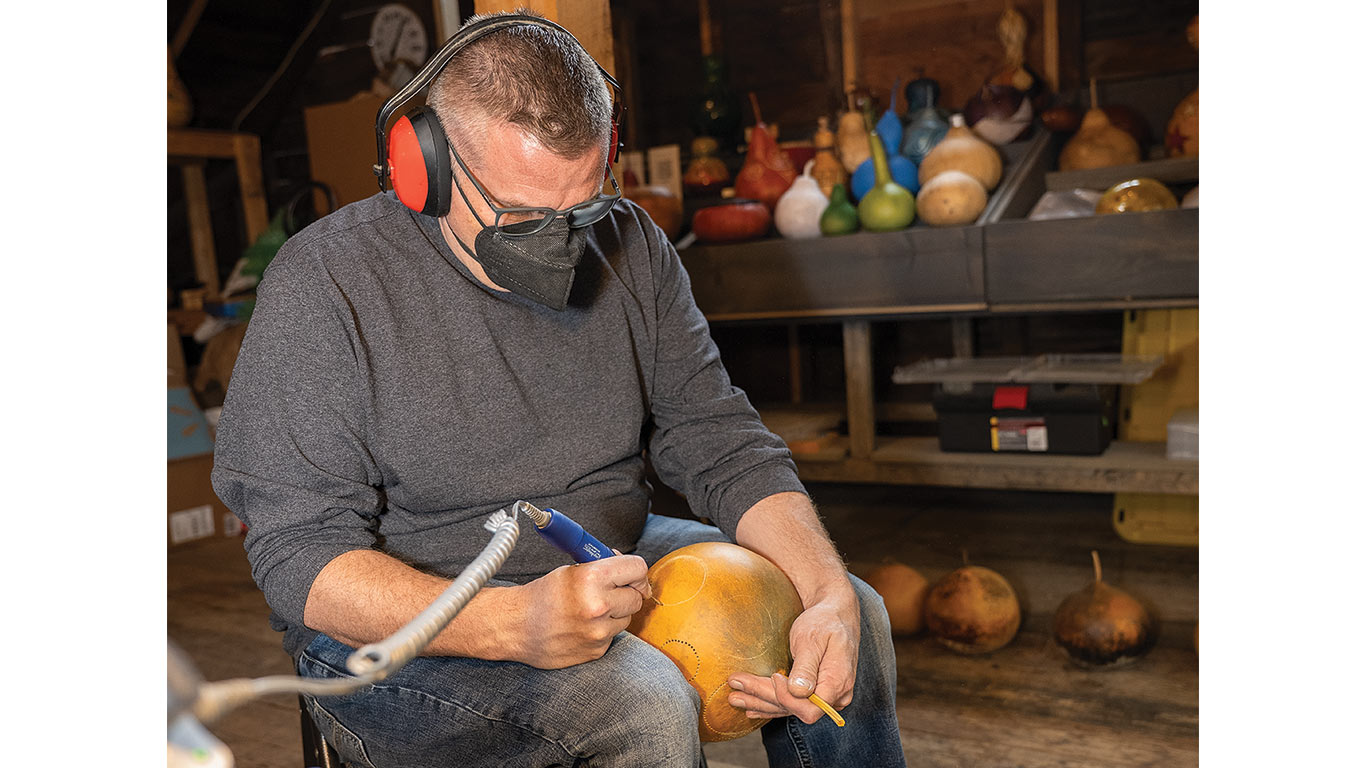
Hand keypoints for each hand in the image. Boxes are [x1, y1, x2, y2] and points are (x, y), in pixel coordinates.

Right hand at [509, 555, 651, 668]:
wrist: (515, 627)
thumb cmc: (542, 595)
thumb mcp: (571, 570)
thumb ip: (603, 567)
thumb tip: (631, 570)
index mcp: (593, 577)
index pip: (638, 569)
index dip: (636, 572)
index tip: (633, 576)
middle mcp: (599, 605)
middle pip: (637, 597)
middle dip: (626, 593)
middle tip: (609, 592)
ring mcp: (599, 631)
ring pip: (627, 618)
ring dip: (614, 614)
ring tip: (588, 611)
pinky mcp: (596, 650)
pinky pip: (613, 636)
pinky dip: (602, 630)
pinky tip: (581, 626)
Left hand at [723, 585, 859, 723]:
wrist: (834, 614)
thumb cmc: (824, 622)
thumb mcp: (813, 639)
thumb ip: (806, 667)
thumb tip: (798, 691)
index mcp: (837, 683)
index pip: (809, 708)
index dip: (786, 698)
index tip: (772, 676)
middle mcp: (834, 696)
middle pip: (794, 708)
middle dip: (762, 697)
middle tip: (735, 688)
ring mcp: (825, 697)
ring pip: (789, 707)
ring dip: (760, 702)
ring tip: (735, 697)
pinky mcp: (814, 692)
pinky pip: (791, 703)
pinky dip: (769, 704)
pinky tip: (752, 708)